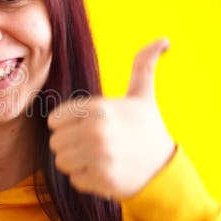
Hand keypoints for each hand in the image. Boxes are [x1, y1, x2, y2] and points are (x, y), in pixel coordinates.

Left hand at [47, 38, 175, 199]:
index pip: (54, 119)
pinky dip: (87, 179)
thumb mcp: (143, 95)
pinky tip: (105, 172)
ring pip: (61, 162)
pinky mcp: (101, 179)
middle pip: (55, 142)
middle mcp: (96, 131)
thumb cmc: (148, 129)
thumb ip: (144, 65)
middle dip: (71, 145)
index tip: (88, 127)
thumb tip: (163, 40)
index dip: (68, 125)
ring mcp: (98, 156)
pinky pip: (74, 180)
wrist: (165, 169)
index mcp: (99, 107)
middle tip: (94, 145)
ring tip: (99, 158)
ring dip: (76, 163)